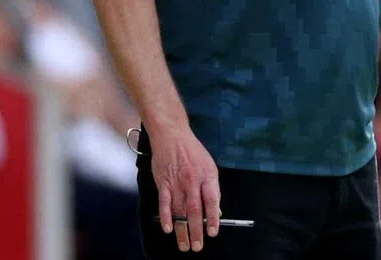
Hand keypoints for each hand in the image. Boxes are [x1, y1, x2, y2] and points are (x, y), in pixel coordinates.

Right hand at [148, 125, 221, 251]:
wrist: (172, 135)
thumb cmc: (192, 152)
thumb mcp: (209, 166)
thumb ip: (212, 189)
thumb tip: (217, 210)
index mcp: (207, 176)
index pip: (212, 200)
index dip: (213, 218)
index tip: (213, 232)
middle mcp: (192, 181)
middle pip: (195, 210)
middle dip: (197, 230)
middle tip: (198, 246)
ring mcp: (177, 182)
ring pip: (180, 211)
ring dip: (182, 230)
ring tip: (184, 245)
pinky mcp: (163, 183)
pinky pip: (164, 203)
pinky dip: (166, 217)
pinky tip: (168, 229)